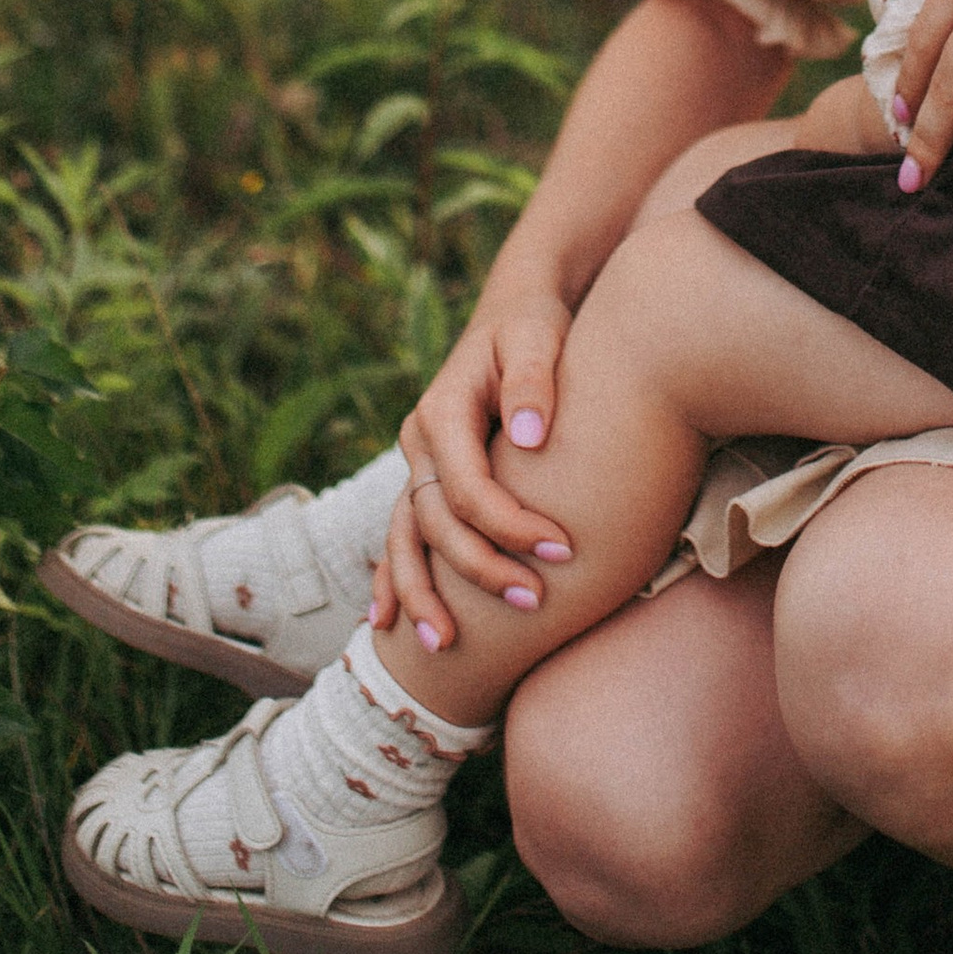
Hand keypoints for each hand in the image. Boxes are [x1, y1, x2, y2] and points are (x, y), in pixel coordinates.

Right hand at [372, 291, 575, 650]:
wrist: (516, 308)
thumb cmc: (536, 325)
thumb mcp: (539, 337)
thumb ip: (534, 380)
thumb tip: (528, 436)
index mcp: (443, 410)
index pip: (467, 487)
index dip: (510, 524)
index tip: (563, 550)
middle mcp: (420, 441)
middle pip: (435, 523)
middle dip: (480, 569)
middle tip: (535, 601)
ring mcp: (418, 464)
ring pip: (406, 538)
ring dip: (422, 592)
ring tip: (445, 645)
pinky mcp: (428, 478)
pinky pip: (404, 535)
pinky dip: (394, 578)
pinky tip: (388, 624)